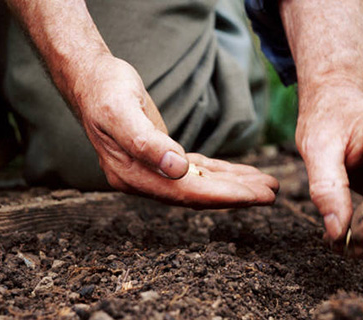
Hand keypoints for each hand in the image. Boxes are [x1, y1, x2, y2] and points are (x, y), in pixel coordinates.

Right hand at [73, 55, 278, 207]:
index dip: (223, 196)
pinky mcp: (161, 159)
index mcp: (134, 176)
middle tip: (272, 194)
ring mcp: (152, 172)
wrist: (90, 81)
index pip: (187, 193)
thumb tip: (178, 169)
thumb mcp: (122, 112)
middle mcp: (144, 180)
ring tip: (266, 185)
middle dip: (236, 194)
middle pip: (198, 194)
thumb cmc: (105, 92)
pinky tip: (240, 174)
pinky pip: (196, 171)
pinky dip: (220, 173)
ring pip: (201, 184)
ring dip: (233, 184)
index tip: (255, 197)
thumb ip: (147, 143)